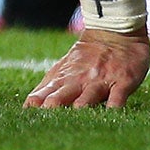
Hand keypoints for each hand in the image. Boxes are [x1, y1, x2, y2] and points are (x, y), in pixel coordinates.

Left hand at [23, 26, 149, 107]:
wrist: (115, 31)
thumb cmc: (87, 55)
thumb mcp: (64, 67)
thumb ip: (49, 85)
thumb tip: (29, 104)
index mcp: (64, 77)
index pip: (45, 92)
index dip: (36, 104)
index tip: (27, 117)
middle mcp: (80, 79)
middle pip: (64, 93)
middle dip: (55, 104)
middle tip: (46, 117)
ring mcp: (102, 80)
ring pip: (90, 94)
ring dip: (83, 104)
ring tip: (76, 113)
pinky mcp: (123, 81)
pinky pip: (118, 95)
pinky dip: (115, 105)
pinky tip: (111, 113)